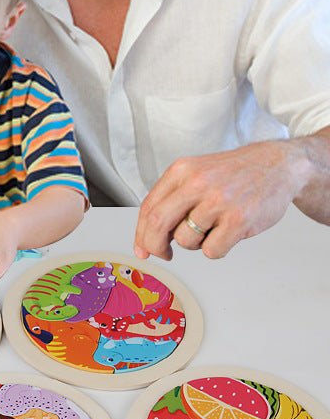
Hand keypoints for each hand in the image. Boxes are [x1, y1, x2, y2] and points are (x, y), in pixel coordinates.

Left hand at [134, 140, 303, 259]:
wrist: (278, 164)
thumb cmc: (234, 173)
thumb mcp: (196, 173)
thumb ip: (171, 200)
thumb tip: (147, 238)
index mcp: (182, 170)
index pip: (148, 207)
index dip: (140, 233)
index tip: (142, 249)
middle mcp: (197, 183)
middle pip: (158, 223)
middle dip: (154, 246)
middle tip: (163, 254)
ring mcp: (219, 201)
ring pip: (185, 241)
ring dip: (194, 244)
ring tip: (211, 229)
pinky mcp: (239, 219)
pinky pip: (211, 251)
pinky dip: (215, 249)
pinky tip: (227, 233)